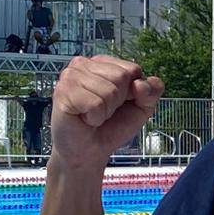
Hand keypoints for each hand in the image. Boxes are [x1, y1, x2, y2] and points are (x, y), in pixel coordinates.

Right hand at [50, 55, 162, 172]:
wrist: (90, 151)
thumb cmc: (112, 126)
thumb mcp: (141, 108)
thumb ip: (151, 92)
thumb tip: (143, 83)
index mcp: (102, 63)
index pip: (133, 69)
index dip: (133, 92)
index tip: (120, 103)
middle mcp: (83, 64)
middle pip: (122, 77)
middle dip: (119, 100)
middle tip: (104, 110)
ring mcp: (70, 76)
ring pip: (109, 90)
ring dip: (106, 110)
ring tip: (93, 114)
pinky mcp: (62, 92)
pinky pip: (96, 103)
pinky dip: (95, 117)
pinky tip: (85, 118)